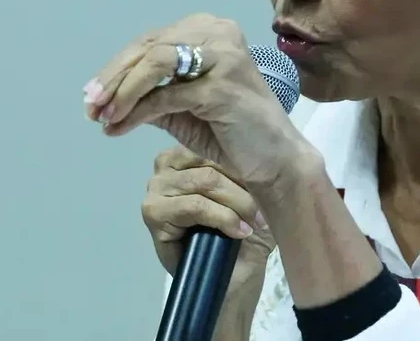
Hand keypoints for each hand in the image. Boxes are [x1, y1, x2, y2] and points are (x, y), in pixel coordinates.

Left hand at [83, 14, 313, 188]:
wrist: (274, 162)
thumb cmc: (232, 133)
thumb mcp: (183, 107)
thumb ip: (152, 94)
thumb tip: (105, 98)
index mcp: (211, 29)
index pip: (152, 41)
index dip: (117, 68)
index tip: (92, 95)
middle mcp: (219, 33)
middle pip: (149, 48)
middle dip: (113, 79)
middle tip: (89, 107)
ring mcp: (223, 57)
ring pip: (155, 64)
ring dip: (122, 92)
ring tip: (102, 117)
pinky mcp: (222, 86)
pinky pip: (166, 95)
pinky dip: (136, 112)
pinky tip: (119, 128)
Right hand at [141, 147, 274, 285]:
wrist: (236, 275)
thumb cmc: (246, 229)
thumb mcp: (254, 189)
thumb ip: (249, 164)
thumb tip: (258, 144)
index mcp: (188, 150)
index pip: (218, 143)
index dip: (245, 168)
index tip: (267, 188)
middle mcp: (167, 163)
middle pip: (213, 164)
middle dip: (243, 191)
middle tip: (262, 213)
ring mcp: (156, 187)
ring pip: (205, 182)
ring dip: (236, 205)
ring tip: (252, 224)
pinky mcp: (153, 213)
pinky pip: (194, 205)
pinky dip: (222, 218)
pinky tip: (237, 231)